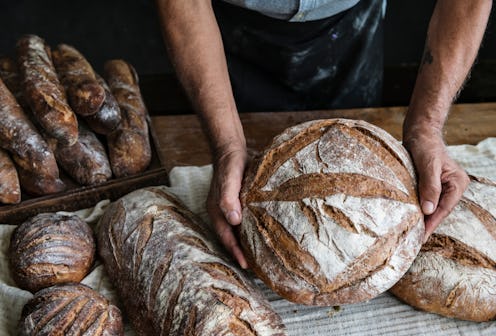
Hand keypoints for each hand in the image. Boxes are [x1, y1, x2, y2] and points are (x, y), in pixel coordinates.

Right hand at [206, 145, 248, 268]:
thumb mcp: (230, 179)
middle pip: (230, 238)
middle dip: (241, 253)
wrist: (232, 149)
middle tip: (256, 268)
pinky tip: (262, 234)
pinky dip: (251, 230)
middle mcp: (222, 213)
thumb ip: (229, 198)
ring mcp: (230, 208)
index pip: (226, 237)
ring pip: (237, 231)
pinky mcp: (239, 203)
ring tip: (260, 257)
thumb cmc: (230, 164)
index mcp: (217, 211)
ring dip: (246, 243)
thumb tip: (234, 220)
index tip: (246, 266)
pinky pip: (244, 222)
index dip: (235, 252)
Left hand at [403, 129, 468, 241]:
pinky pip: (427, 200)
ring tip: (411, 233)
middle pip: (439, 210)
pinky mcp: (432, 185)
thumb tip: (429, 210)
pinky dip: (419, 209)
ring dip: (423, 218)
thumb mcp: (427, 165)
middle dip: (427, 224)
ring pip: (433, 207)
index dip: (432, 223)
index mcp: (457, 183)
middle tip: (413, 239)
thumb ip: (429, 186)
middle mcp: (453, 186)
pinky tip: (411, 217)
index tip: (421, 236)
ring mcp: (444, 186)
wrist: (419, 132)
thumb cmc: (424, 145)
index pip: (444, 208)